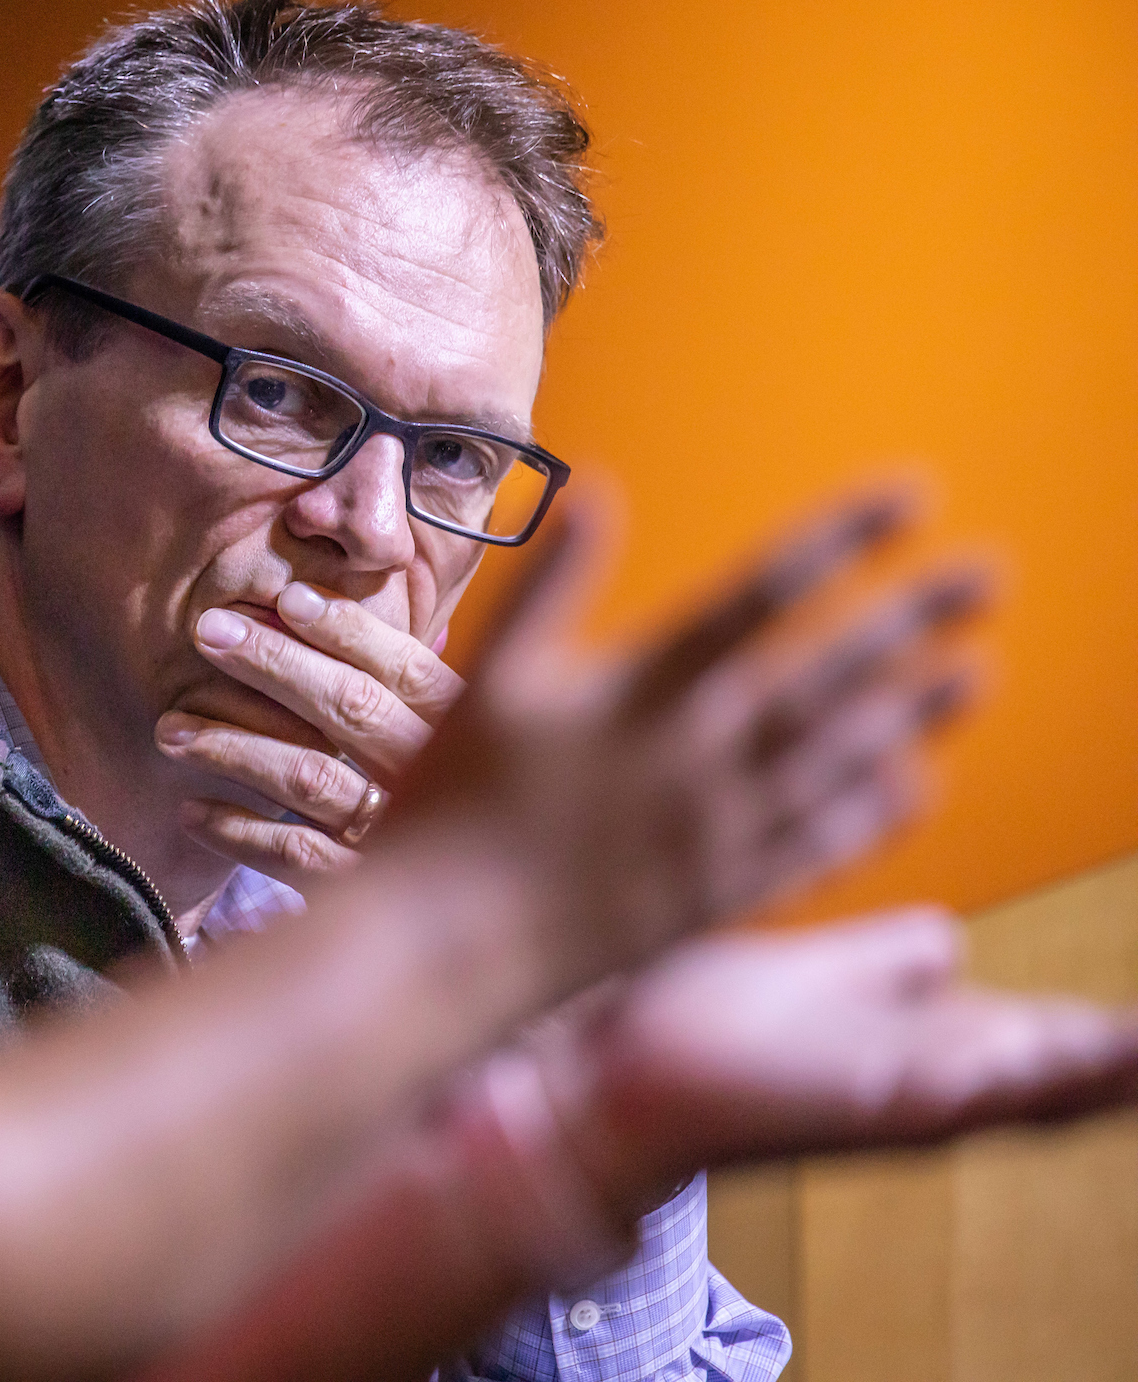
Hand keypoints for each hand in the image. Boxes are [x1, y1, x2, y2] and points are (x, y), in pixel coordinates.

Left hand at [159, 587, 462, 880]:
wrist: (460, 928)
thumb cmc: (440, 806)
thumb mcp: (443, 742)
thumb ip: (393, 689)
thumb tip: (310, 609)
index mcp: (463, 731)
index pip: (405, 669)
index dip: (349, 630)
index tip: (287, 598)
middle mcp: (436, 779)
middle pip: (351, 707)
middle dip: (274, 662)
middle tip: (207, 632)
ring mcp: (399, 837)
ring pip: (309, 778)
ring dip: (232, 747)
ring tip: (170, 730)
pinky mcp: (358, 887)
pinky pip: (291, 855)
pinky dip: (237, 830)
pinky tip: (190, 811)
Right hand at [391, 483, 985, 979]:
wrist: (445, 940)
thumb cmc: (450, 801)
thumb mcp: (487, 675)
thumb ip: (548, 584)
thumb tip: (595, 491)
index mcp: (636, 692)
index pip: (758, 597)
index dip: (841, 542)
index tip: (911, 497)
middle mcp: (693, 758)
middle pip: (823, 674)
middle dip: (908, 618)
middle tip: (987, 576)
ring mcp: (712, 832)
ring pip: (835, 760)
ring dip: (911, 712)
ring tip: (975, 672)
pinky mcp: (713, 895)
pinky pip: (811, 849)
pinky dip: (866, 816)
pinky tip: (911, 787)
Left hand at [531, 911, 1137, 1219]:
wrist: (617, 1069)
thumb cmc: (709, 1024)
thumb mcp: (831, 976)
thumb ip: (894, 961)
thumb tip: (949, 938)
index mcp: (928, 1042)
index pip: (1058, 1040)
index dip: (1120, 1037)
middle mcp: (928, 1078)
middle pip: (1064, 1075)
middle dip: (1125, 1060)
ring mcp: (899, 1096)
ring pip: (1030, 1090)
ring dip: (1099, 1072)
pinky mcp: (858, 1102)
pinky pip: (956, 1096)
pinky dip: (1013, 1083)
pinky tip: (1061, 1056)